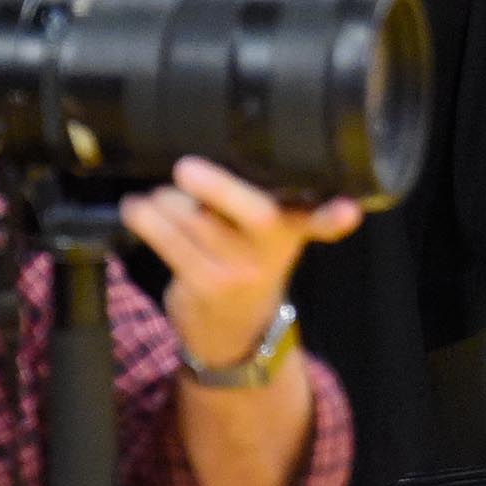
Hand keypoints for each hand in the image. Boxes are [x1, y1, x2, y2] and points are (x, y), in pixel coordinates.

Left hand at [124, 156, 359, 377]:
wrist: (235, 333)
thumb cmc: (248, 262)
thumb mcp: (274, 236)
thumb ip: (264, 198)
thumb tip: (212, 151)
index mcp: (293, 229)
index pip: (321, 222)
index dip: (335, 217)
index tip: (349, 210)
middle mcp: (271, 252)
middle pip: (253, 213)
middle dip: (218, 188)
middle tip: (184, 169)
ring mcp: (238, 272)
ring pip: (198, 222)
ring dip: (165, 202)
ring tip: (152, 194)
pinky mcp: (204, 285)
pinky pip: (170, 245)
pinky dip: (146, 221)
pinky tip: (135, 209)